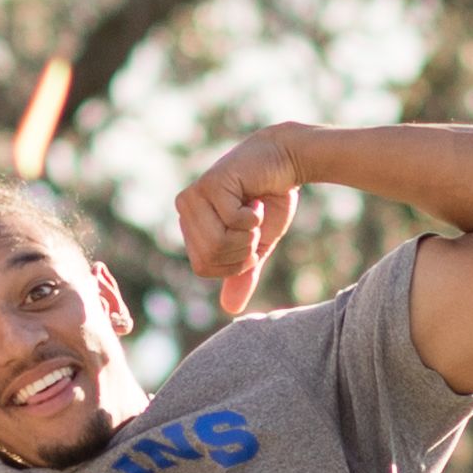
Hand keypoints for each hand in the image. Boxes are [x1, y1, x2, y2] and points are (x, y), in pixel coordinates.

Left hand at [175, 123, 311, 319]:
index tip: (248, 236)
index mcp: (190, 226)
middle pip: (210, 257)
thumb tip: (230, 309)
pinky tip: (253, 195)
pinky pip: (232, 222)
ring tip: (252, 209)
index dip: (234, 262)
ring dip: (247, 234)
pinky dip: (252, 216)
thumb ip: (241, 273)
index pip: (204, 267)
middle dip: (242, 249)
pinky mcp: (210, 184)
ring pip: (218, 243)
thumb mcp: (257, 245)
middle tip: (252, 221)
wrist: (287, 162)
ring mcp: (194, 195)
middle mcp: (185, 209)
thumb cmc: (270, 201)